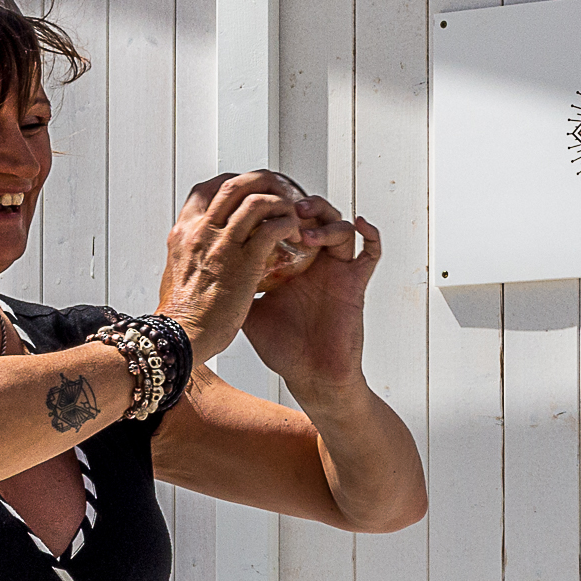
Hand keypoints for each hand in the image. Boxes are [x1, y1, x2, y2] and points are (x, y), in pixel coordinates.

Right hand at [158, 171, 299, 359]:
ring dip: (279, 201)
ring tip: (291, 212)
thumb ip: (190, 256)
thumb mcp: (176, 273)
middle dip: (261, 182)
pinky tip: (294, 233)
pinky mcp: (244, 262)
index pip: (207, 190)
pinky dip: (288, 224)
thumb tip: (198, 254)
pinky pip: (272, 228)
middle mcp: (201, 231)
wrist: (181, 337)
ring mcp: (222, 244)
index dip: (232, 184)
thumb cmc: (181, 315)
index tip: (248, 191)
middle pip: (234, 184)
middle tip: (278, 191)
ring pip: (255, 199)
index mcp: (184, 232)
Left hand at [242, 209, 379, 400]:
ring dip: (326, 222)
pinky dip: (372, 235)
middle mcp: (314, 263)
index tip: (263, 204)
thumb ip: (236, 285)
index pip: (286, 223)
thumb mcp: (248, 311)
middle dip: (303, 205)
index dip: (277, 209)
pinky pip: (371, 254)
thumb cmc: (283, 349)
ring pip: (341, 228)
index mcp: (289, 265)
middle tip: (288, 207)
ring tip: (306, 229)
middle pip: (315, 217)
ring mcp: (336, 271)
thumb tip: (208, 263)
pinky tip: (360, 224)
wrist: (309, 376)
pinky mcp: (355, 284)